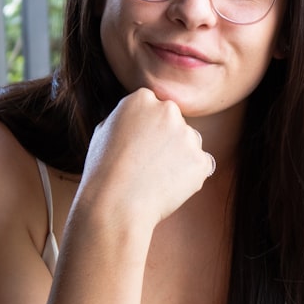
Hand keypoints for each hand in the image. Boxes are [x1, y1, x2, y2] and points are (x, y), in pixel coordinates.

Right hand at [77, 88, 214, 228]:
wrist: (115, 204)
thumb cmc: (102, 171)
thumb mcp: (103, 131)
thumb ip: (127, 119)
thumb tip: (140, 120)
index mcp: (142, 98)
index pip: (153, 107)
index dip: (145, 128)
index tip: (137, 146)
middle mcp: (168, 110)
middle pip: (174, 122)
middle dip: (165, 138)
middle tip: (147, 163)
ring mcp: (187, 135)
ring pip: (189, 143)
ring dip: (179, 156)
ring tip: (155, 178)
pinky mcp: (201, 160)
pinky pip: (201, 165)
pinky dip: (190, 176)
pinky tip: (168, 187)